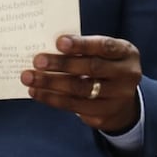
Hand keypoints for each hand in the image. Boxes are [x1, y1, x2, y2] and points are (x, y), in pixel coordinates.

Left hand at [21, 35, 142, 133]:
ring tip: (29, 77)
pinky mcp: (104, 114)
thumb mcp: (101, 53)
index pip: (104, 46)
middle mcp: (127, 75)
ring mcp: (118, 97)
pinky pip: (74, 106)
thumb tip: (47, 47)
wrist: (121, 100)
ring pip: (81, 90)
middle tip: (37, 61)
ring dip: (51, 83)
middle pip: (92, 68)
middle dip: (62, 64)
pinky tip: (36, 91)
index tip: (58, 42)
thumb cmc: (103, 66)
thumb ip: (82, 49)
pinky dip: (52, 98)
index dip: (81, 45)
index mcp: (126, 53)